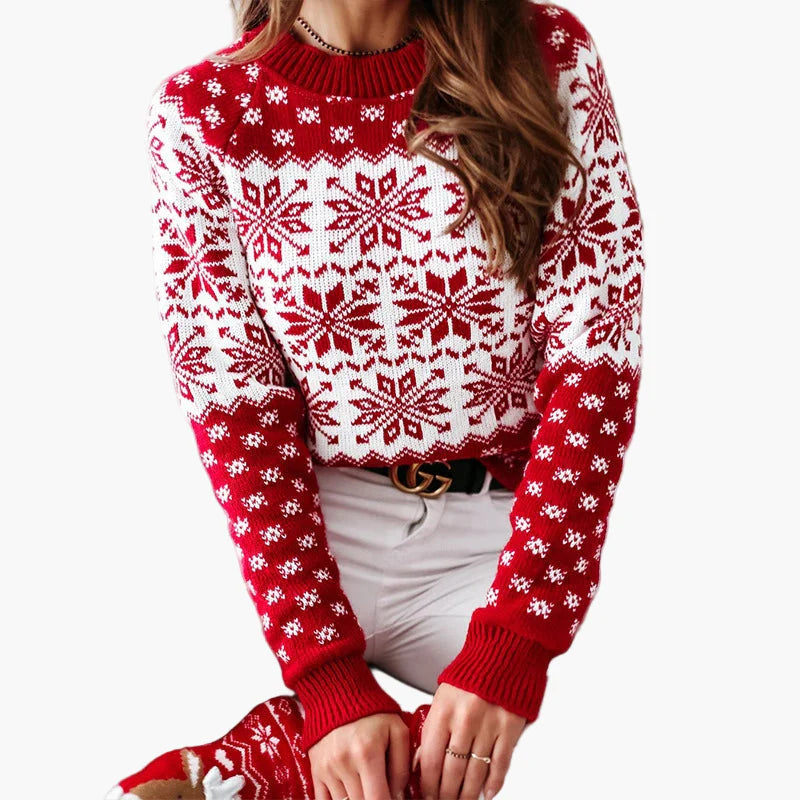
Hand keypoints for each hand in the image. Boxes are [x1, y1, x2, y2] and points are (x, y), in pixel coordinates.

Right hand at [308, 712, 409, 799]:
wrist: (338, 694)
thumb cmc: (371, 711)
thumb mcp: (397, 730)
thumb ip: (402, 765)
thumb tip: (397, 795)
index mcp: (367, 753)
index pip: (378, 799)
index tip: (392, 797)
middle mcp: (344, 763)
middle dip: (373, 797)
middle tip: (380, 787)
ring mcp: (327, 768)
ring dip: (357, 798)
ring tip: (366, 784)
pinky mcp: (316, 770)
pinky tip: (349, 791)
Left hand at [414, 683, 526, 799]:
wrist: (502, 652)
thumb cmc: (471, 674)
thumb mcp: (443, 697)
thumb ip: (433, 727)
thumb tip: (422, 760)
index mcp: (443, 711)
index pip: (430, 760)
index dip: (427, 784)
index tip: (427, 794)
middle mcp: (464, 721)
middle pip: (452, 772)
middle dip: (446, 794)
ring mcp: (488, 726)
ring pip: (475, 773)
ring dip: (468, 794)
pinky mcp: (509, 728)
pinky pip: (500, 764)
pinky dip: (494, 783)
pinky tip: (487, 792)